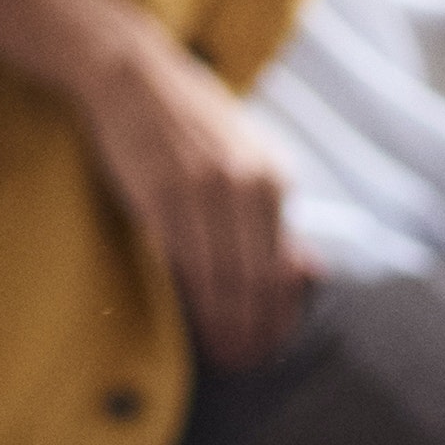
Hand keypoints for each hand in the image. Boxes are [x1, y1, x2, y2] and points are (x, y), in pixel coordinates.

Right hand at [77, 35, 313, 367]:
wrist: (136, 80)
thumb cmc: (195, 128)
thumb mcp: (253, 164)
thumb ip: (276, 221)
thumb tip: (308, 271)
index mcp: (274, 180)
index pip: (284, 267)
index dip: (281, 314)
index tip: (275, 346)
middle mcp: (246, 185)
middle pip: (256, 278)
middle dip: (255, 328)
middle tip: (250, 364)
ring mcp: (202, 191)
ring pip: (218, 276)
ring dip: (223, 323)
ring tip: (225, 355)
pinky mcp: (158, 195)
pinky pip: (179, 259)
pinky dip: (190, 297)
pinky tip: (193, 321)